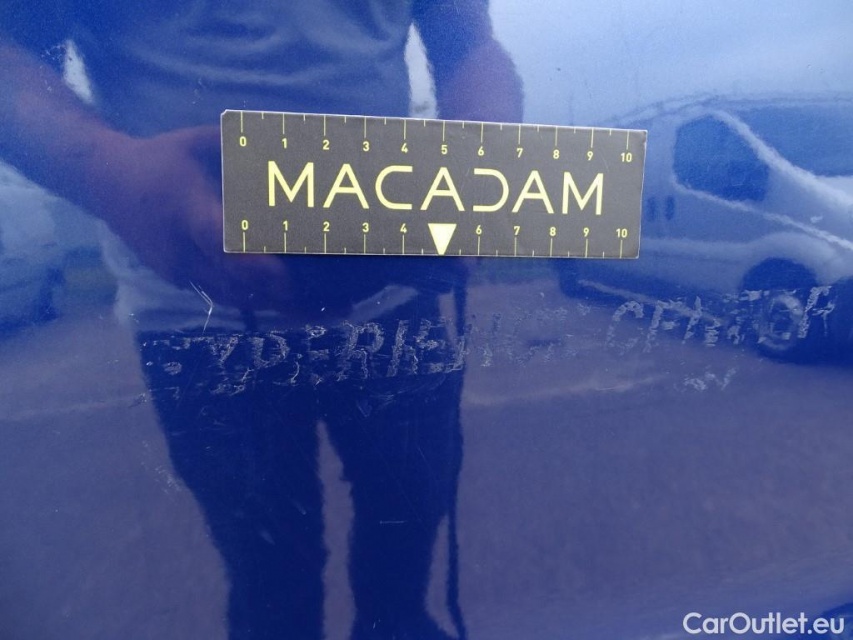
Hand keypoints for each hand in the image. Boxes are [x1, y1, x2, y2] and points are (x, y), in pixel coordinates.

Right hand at [86, 126, 345, 318]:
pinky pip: (222, 296)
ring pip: (232, 297)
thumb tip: (295, 147)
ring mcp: (179, 270)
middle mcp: (182, 248)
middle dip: (283, 296)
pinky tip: (294, 307)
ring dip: (277, 307)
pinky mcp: (180, 280)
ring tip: (328, 312)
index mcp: (187, 209)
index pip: (221, 243)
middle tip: (335, 304)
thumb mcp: (201, 142)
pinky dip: (257, 302)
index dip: (254, 264)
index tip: (288, 277)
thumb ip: (244, 149)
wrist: (105, 183)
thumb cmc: (162, 157)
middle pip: (235, 283)